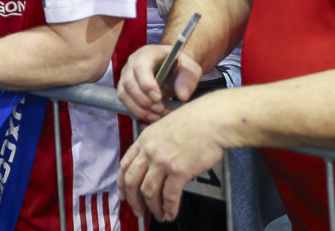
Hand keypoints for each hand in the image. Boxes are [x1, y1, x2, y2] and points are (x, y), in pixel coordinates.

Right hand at [116, 44, 202, 121]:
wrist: (171, 68)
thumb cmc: (179, 66)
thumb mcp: (190, 68)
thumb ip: (188, 79)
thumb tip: (182, 96)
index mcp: (149, 53)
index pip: (140, 66)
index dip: (146, 83)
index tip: (158, 98)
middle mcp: (133, 62)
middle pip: (129, 82)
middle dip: (144, 100)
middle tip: (161, 109)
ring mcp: (126, 74)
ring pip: (124, 94)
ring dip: (141, 109)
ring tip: (160, 114)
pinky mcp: (125, 87)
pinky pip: (125, 101)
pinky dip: (139, 112)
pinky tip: (154, 115)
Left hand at [118, 100, 229, 221]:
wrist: (212, 120)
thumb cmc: (195, 121)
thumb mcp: (164, 127)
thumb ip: (155, 144)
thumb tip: (153, 163)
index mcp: (144, 139)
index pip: (125, 165)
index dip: (122, 183)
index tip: (124, 194)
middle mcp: (149, 151)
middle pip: (132, 181)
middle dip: (133, 200)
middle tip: (138, 211)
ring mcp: (163, 161)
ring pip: (148, 191)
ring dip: (152, 207)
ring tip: (158, 214)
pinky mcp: (179, 171)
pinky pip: (170, 196)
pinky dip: (169, 208)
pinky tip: (170, 213)